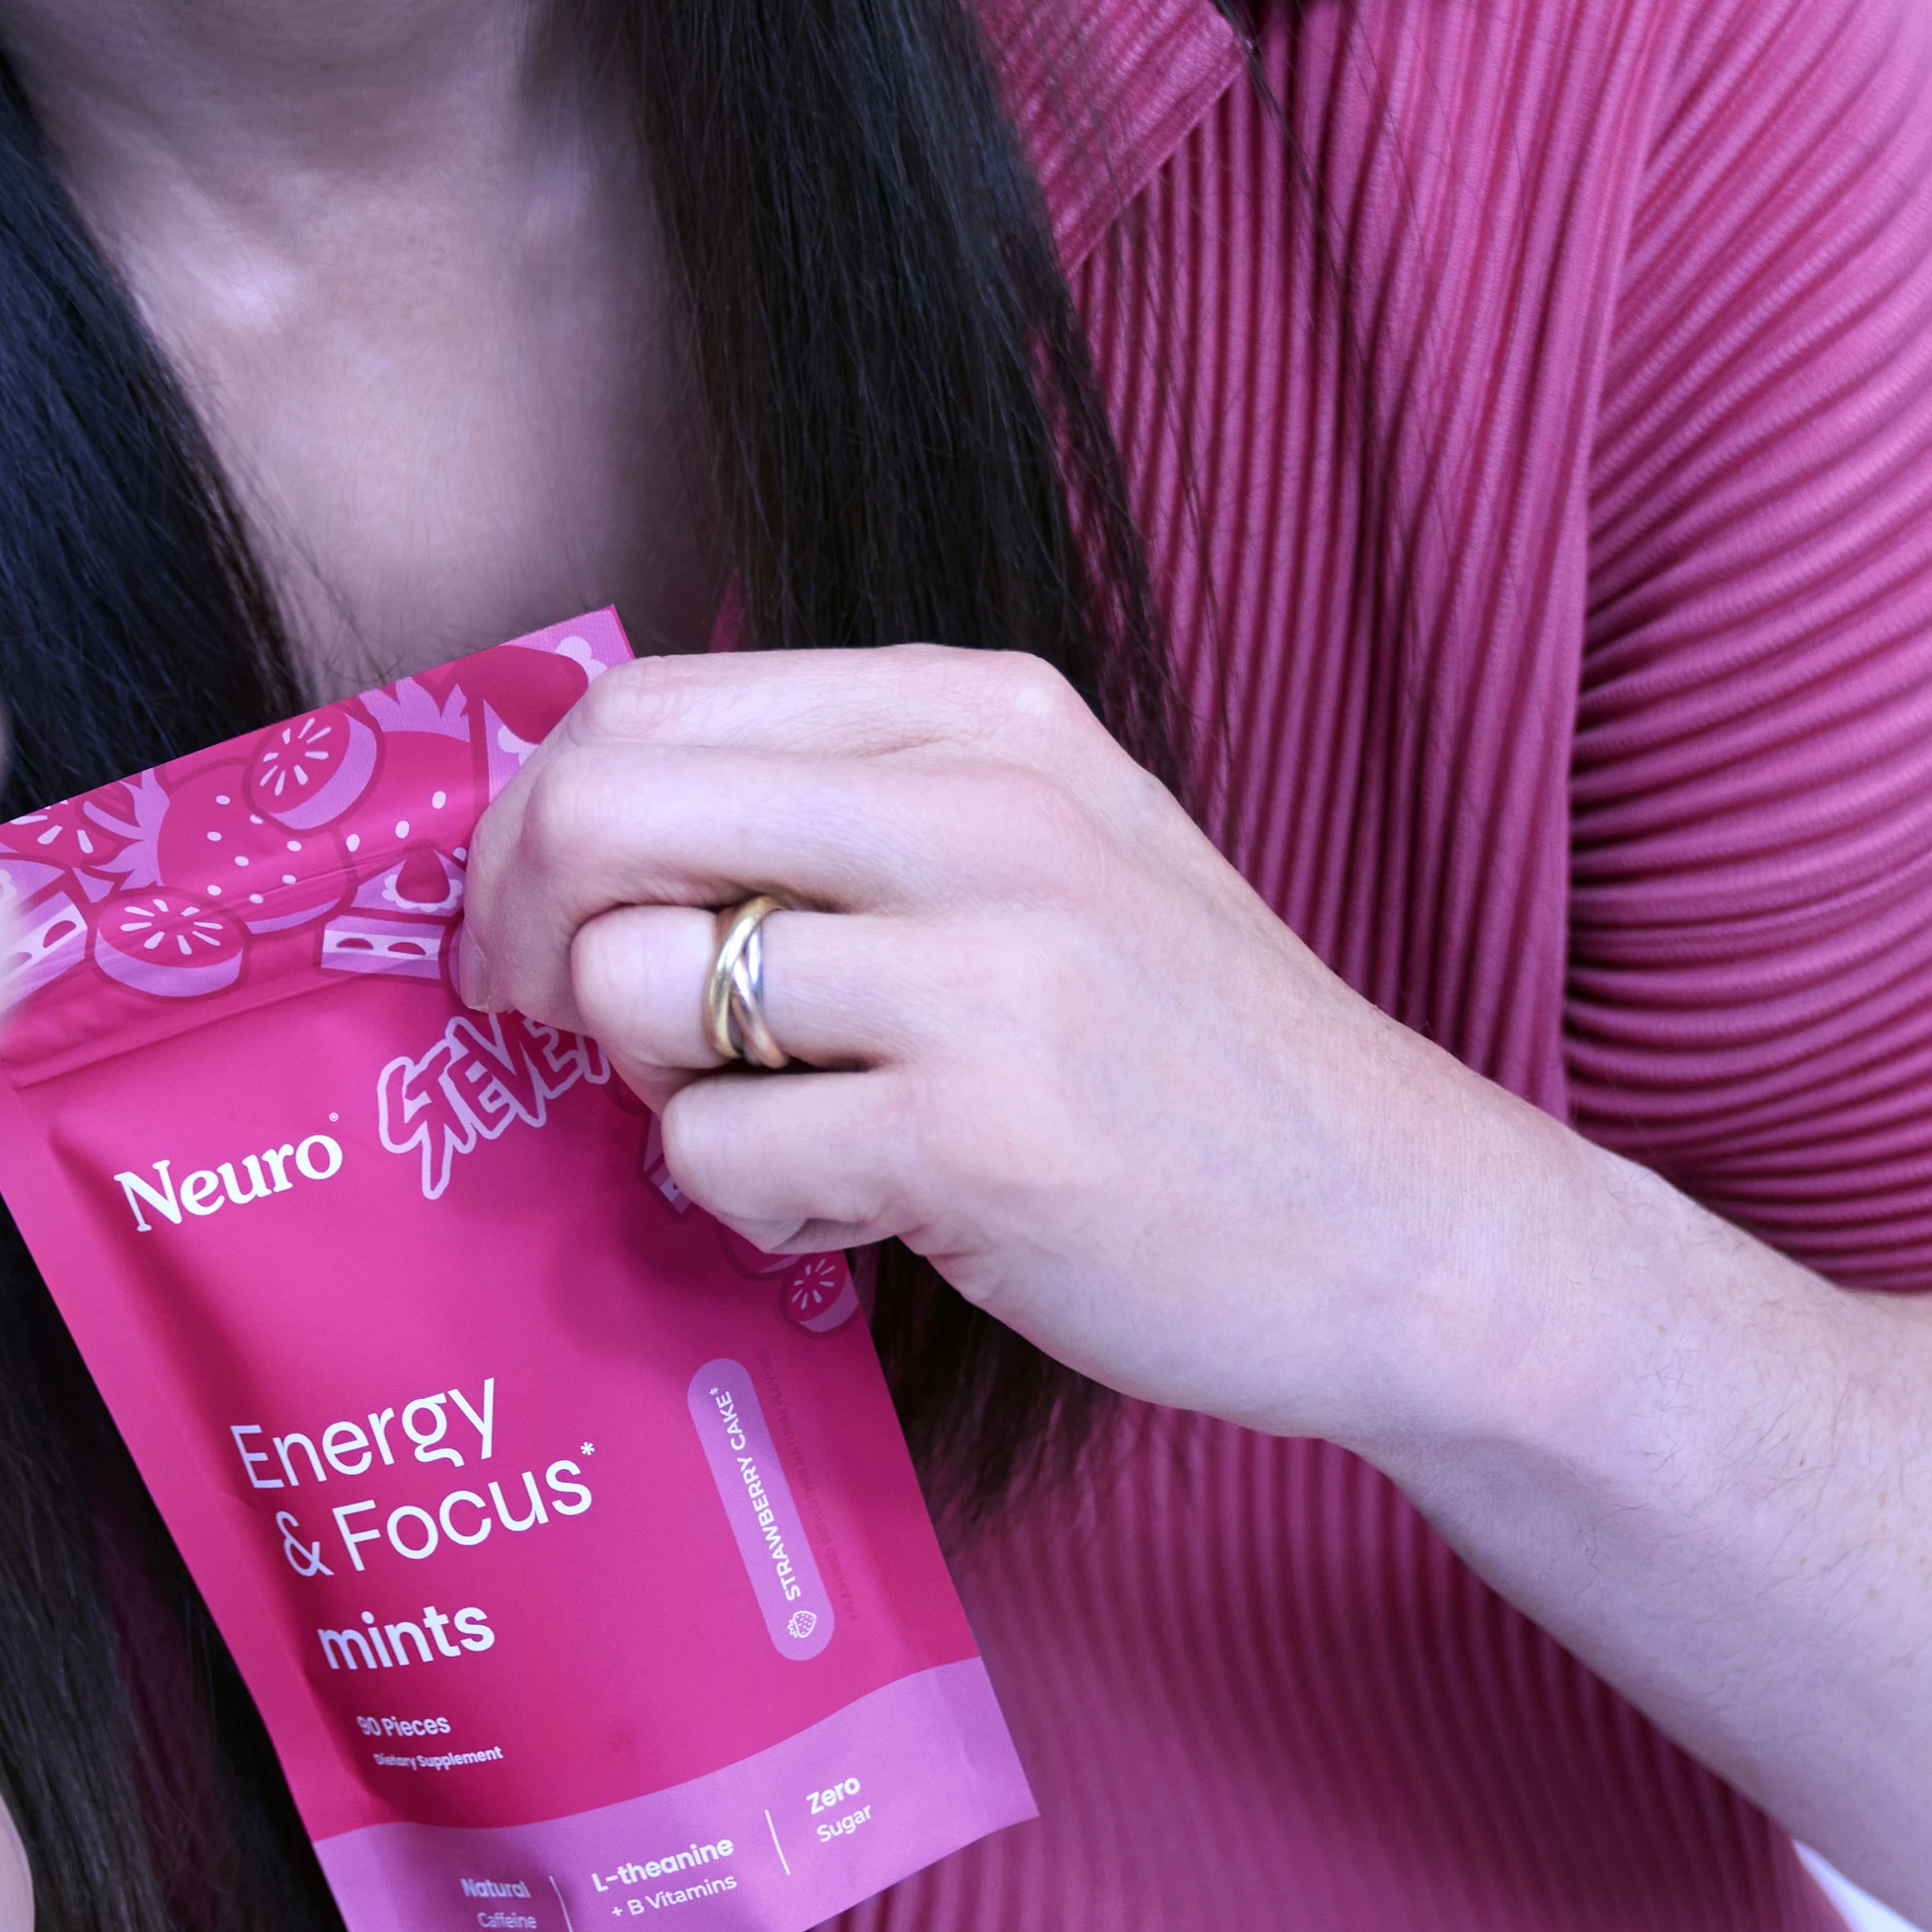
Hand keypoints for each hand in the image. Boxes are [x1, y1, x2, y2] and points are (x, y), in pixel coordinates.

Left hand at [455, 643, 1556, 1455]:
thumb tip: (581, 823)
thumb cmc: (1191, 1056)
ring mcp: (981, 974)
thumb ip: (845, 809)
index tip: (528, 919)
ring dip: (660, 1091)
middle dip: (522, 932)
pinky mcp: (971, 1139)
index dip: (532, 820)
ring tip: (785, 1126)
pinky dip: (751, 1207)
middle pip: (601, 812)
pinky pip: (712, 1156)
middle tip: (546, 1026)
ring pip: (632, 991)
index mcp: (982, 717)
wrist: (1409, 1231)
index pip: (649, 701)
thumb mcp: (1048, 849)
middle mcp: (978, 813)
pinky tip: (863, 1210)